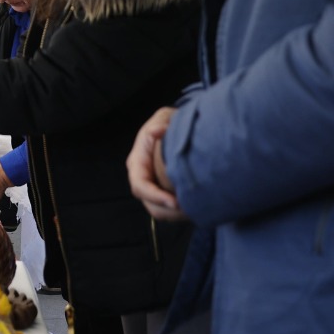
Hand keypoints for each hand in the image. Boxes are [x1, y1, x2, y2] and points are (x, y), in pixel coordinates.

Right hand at [127, 107, 186, 221]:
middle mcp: (142, 177)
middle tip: (191, 212)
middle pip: (149, 204)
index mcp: (137, 162)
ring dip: (176, 216)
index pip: (140, 186)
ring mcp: (152, 187)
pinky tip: (196, 209)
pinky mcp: (163, 193)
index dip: (155, 196)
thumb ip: (159, 124)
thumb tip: (156, 131)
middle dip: (169, 211)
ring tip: (195, 212)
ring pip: (159, 211)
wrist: (176, 128)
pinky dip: (180, 214)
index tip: (175, 202)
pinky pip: (168, 210)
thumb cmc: (168, 122)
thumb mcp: (163, 117)